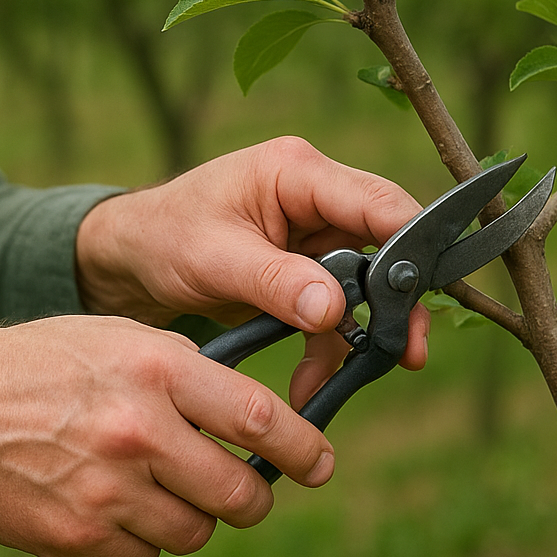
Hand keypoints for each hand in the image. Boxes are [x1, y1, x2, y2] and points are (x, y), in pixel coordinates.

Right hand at [0, 315, 336, 556]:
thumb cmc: (51, 363)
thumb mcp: (127, 339)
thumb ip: (194, 372)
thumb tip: (256, 415)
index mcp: (158, 371)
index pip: (258, 418)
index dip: (305, 447)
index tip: (321, 462)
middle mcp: (138, 431)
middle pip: (238, 492)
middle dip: (258, 497)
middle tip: (254, 490)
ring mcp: (107, 491)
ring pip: (196, 531)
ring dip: (199, 516)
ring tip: (172, 486)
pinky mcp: (78, 537)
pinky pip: (146, 554)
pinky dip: (148, 536)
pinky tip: (124, 502)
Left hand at [75, 136, 429, 396]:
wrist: (131, 259)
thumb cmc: (164, 237)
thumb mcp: (213, 258)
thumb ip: (275, 281)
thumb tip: (335, 308)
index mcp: (297, 173)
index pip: (376, 200)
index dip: (411, 241)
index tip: (425, 292)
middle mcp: (316, 196)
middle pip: (386, 242)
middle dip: (399, 299)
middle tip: (411, 350)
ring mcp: (314, 234)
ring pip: (369, 282)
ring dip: (368, 331)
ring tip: (373, 372)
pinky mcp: (305, 270)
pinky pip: (337, 310)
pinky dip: (331, 347)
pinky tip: (311, 383)